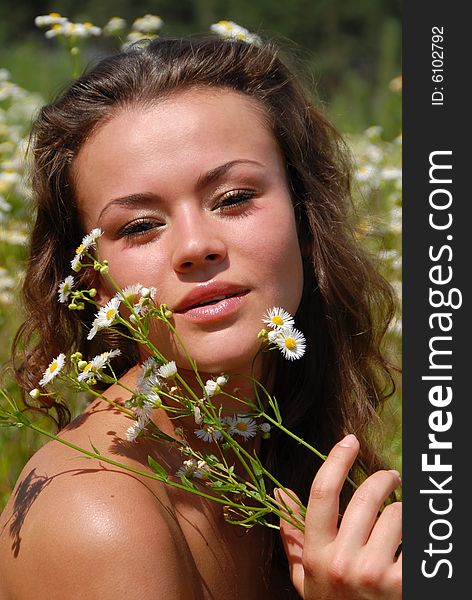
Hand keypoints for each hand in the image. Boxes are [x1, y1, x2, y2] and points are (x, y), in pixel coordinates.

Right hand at [278, 434, 401, 598]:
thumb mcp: (305, 577)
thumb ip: (292, 534)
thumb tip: (279, 492)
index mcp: (316, 554)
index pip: (322, 493)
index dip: (336, 460)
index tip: (348, 441)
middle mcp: (342, 562)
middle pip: (365, 496)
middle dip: (383, 479)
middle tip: (391, 477)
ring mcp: (374, 574)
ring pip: (397, 514)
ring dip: (402, 510)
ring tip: (401, 519)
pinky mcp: (403, 584)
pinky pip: (416, 538)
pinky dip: (417, 535)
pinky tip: (411, 543)